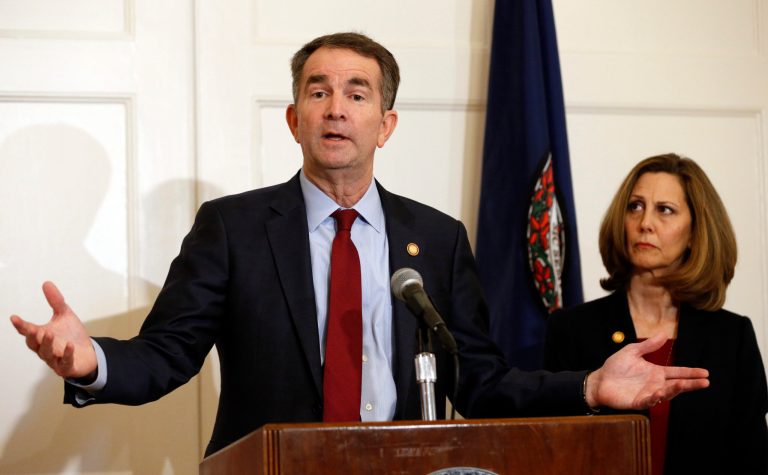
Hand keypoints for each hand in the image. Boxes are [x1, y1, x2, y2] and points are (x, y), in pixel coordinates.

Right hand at [10, 281, 96, 378]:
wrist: (87, 354)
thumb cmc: (71, 336)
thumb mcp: (65, 315)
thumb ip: (56, 301)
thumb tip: (46, 283)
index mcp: (42, 336)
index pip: (28, 331)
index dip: (21, 325)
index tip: (14, 318)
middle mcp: (45, 349)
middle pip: (34, 344)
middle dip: (33, 336)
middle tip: (33, 328)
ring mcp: (55, 359)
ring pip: (47, 354)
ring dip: (47, 344)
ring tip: (49, 334)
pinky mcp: (67, 367)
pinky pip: (65, 362)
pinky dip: (67, 355)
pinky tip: (70, 346)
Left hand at [586, 333, 708, 409]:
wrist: (600, 379)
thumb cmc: (616, 366)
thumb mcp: (632, 351)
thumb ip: (648, 345)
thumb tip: (664, 334)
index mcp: (656, 372)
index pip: (677, 372)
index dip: (691, 373)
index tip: (705, 373)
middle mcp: (655, 384)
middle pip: (677, 385)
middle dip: (691, 384)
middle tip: (705, 382)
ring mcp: (648, 394)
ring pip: (666, 394)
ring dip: (675, 390)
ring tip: (683, 384)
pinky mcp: (638, 402)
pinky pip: (649, 401)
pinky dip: (655, 398)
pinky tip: (659, 393)